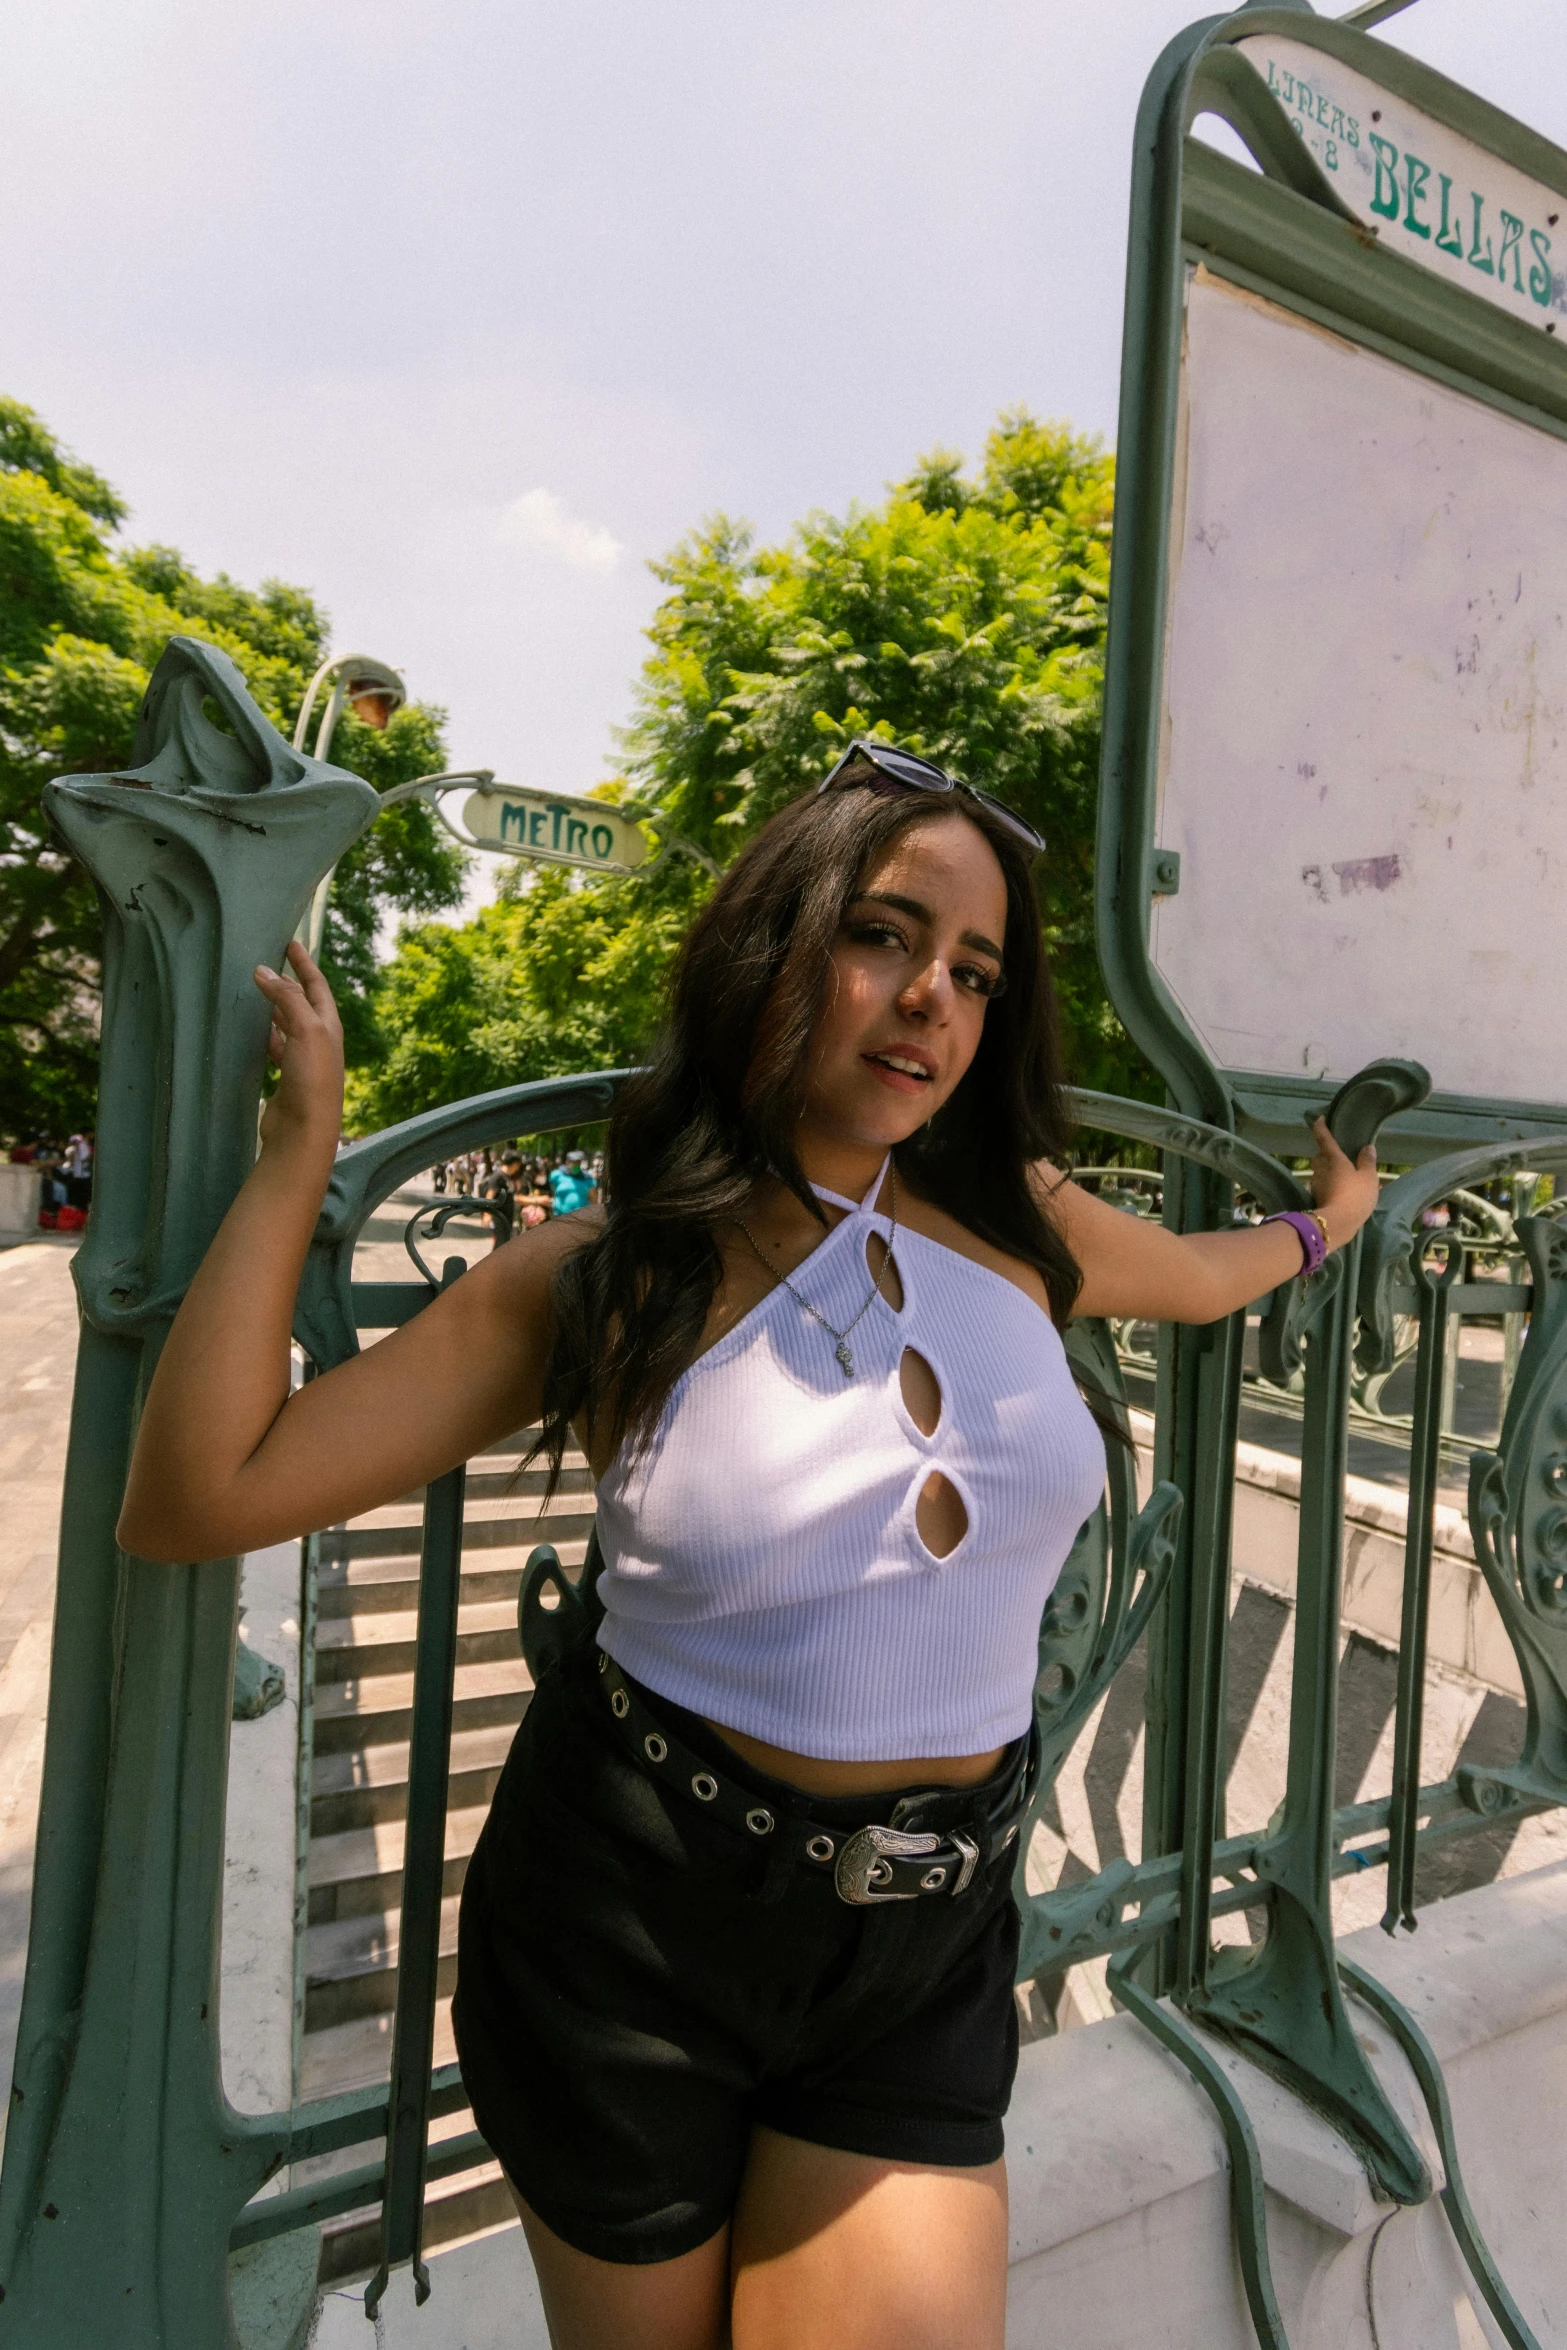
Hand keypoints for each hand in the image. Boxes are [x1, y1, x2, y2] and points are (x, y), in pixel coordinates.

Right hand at [254, 942, 343, 1157]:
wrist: (305, 1131)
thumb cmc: (312, 1078)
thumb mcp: (305, 1030)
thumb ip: (286, 999)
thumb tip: (263, 972)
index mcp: (329, 1026)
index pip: (317, 986)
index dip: (304, 964)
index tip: (291, 942)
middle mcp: (319, 1040)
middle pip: (302, 1004)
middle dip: (287, 983)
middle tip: (267, 964)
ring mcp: (303, 1059)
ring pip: (287, 1025)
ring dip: (274, 1008)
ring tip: (255, 991)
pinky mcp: (287, 1077)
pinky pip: (274, 1047)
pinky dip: (265, 1034)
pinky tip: (252, 1029)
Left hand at [1308, 1116, 1378, 1248]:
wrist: (1338, 1223)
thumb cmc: (1355, 1196)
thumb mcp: (1368, 1177)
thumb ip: (1367, 1161)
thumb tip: (1367, 1147)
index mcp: (1333, 1159)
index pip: (1323, 1138)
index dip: (1320, 1127)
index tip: (1319, 1119)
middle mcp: (1321, 1169)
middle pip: (1319, 1156)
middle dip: (1325, 1154)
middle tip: (1339, 1156)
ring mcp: (1317, 1184)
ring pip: (1321, 1172)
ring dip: (1329, 1171)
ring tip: (1346, 1176)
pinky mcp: (1317, 1198)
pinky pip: (1324, 1186)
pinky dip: (1331, 1186)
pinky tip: (1343, 1192)